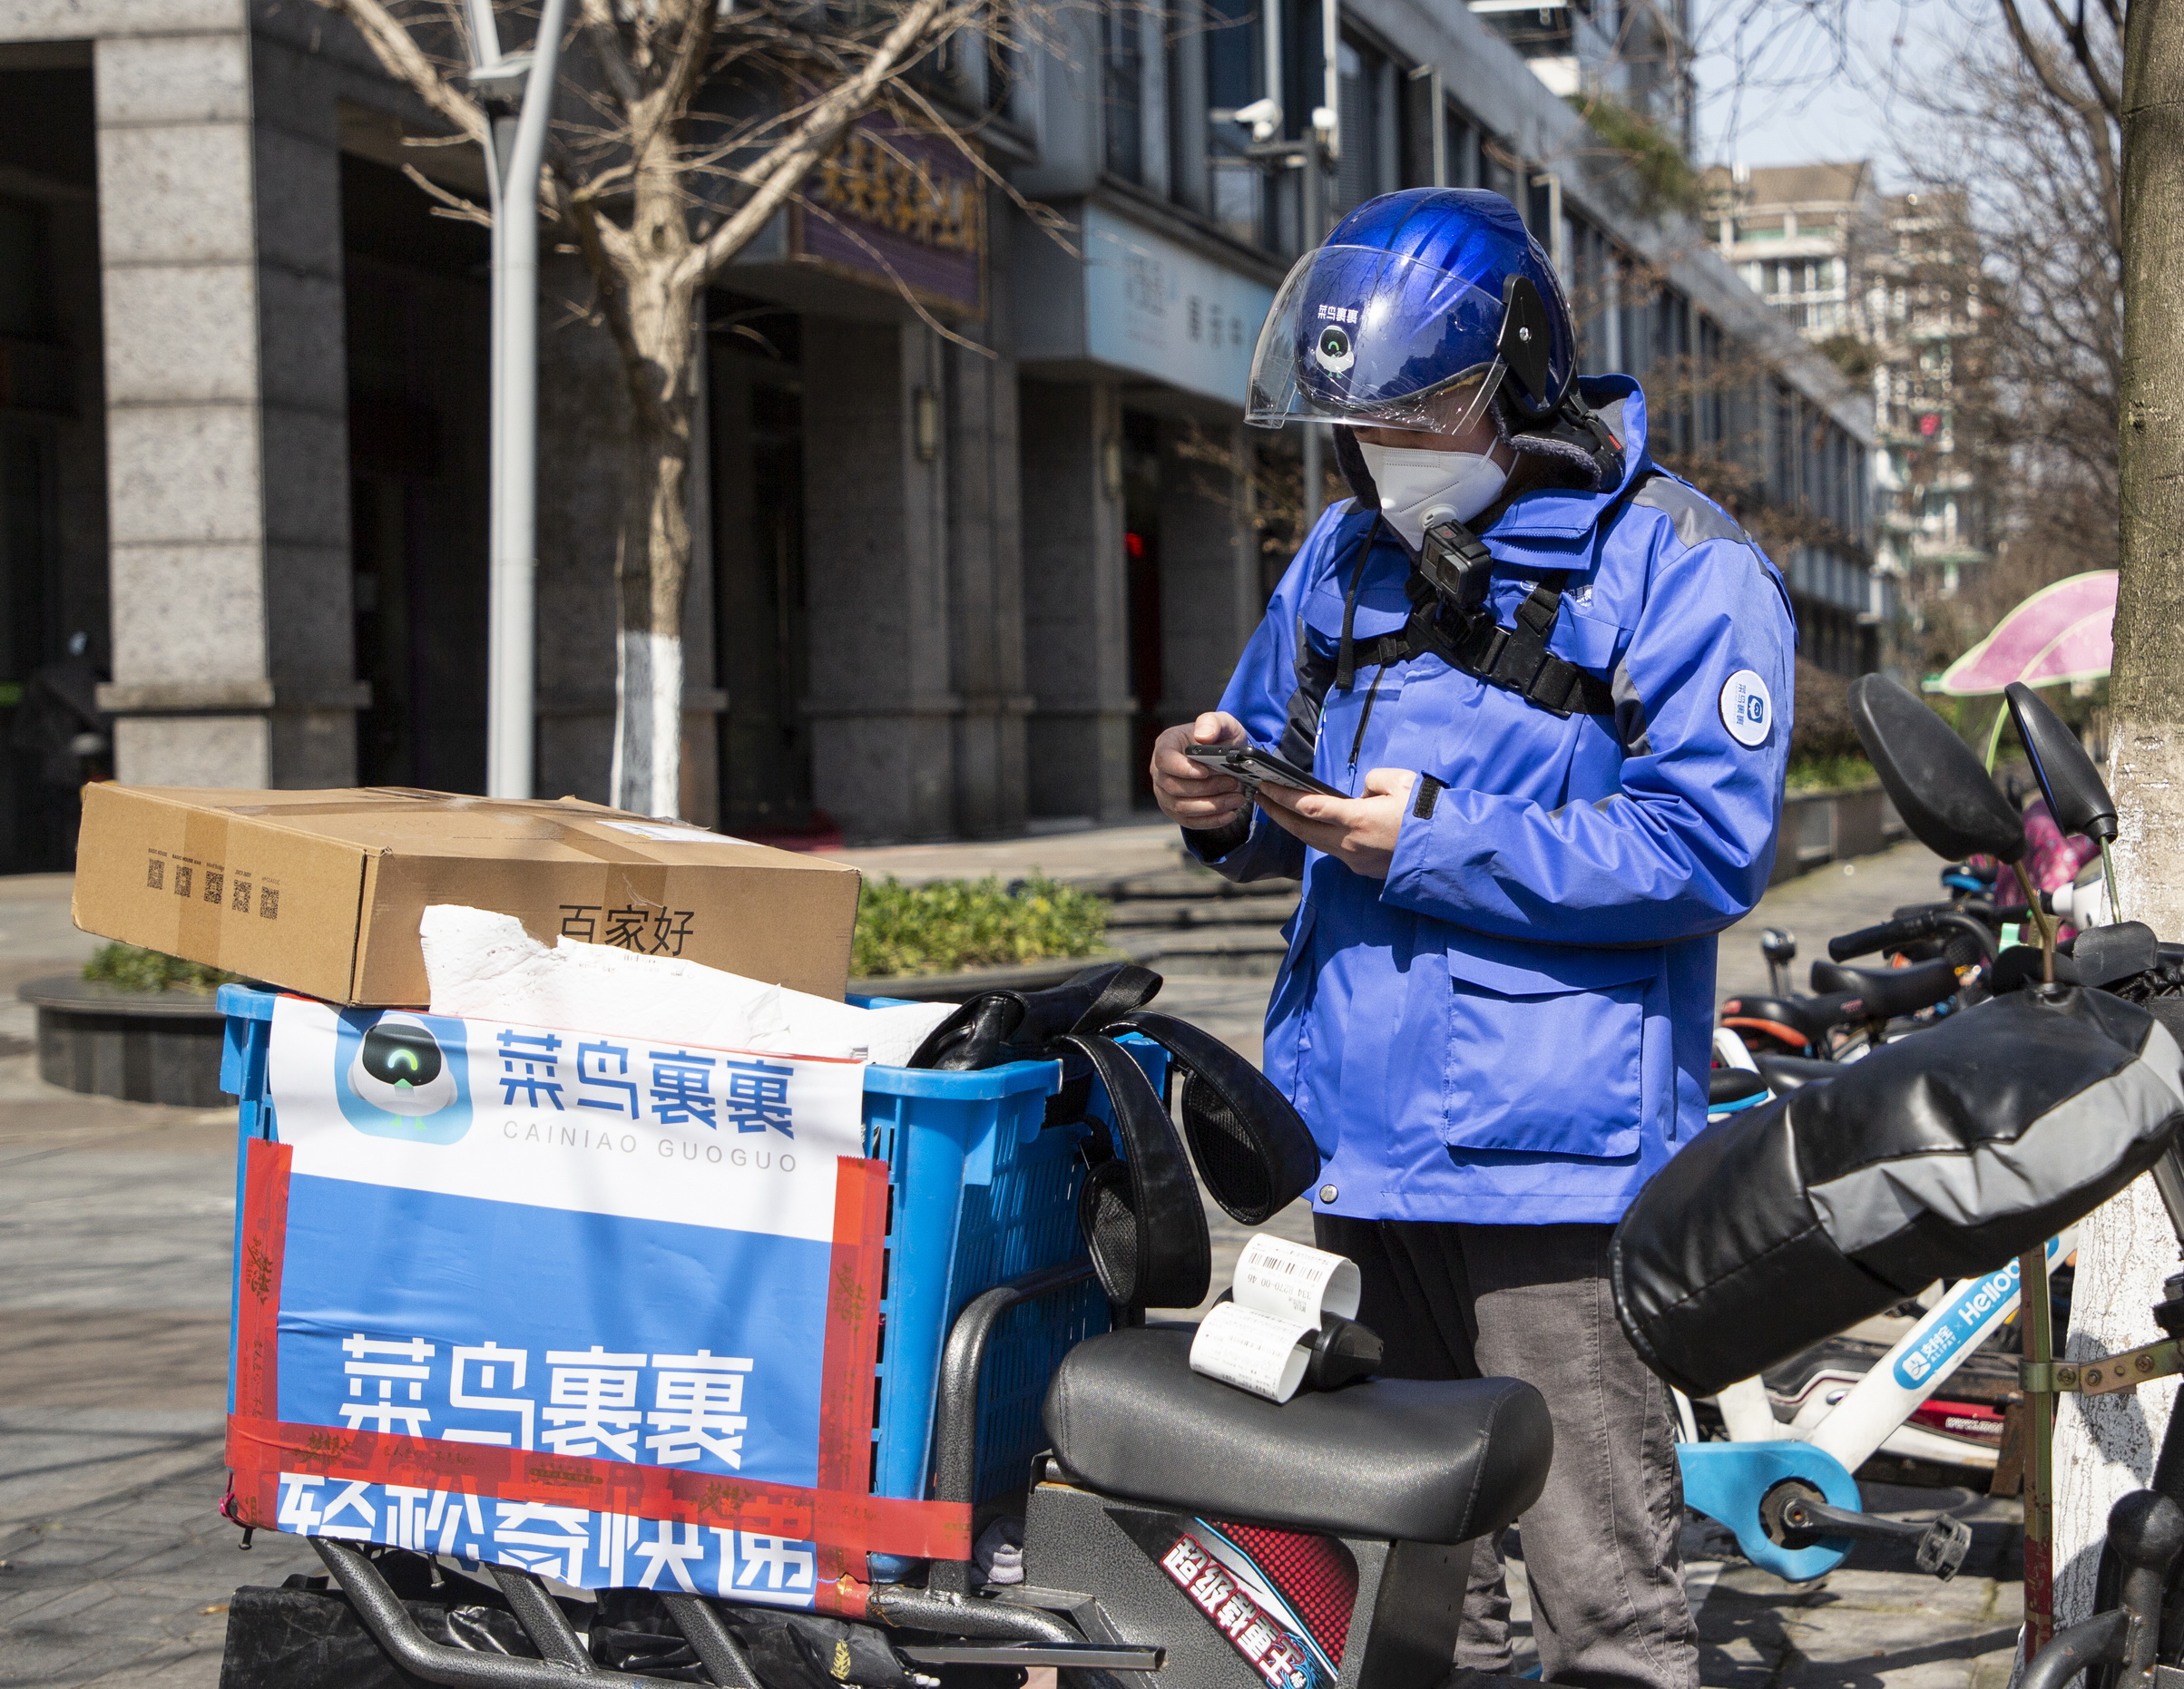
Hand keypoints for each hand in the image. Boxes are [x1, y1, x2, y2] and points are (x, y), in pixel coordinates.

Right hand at [1151, 712, 1250, 829]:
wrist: (1224, 757)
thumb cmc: (1219, 738)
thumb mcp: (1222, 723)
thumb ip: (1212, 723)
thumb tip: (1203, 736)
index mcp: (1166, 745)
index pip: (1164, 760)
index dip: (1183, 769)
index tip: (1206, 772)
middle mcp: (1160, 771)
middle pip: (1174, 787)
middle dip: (1207, 788)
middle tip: (1233, 783)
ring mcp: (1165, 793)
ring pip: (1182, 807)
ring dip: (1212, 806)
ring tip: (1237, 798)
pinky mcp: (1176, 811)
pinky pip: (1190, 821)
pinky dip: (1211, 820)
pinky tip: (1230, 814)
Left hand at [1257, 767, 1417, 878]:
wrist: (1449, 851)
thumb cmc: (1427, 814)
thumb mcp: (1400, 782)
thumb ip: (1371, 781)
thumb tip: (1360, 794)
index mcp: (1357, 818)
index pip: (1308, 807)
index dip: (1282, 796)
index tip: (1265, 787)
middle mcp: (1350, 843)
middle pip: (1302, 830)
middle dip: (1278, 813)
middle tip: (1260, 799)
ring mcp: (1355, 860)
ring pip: (1316, 843)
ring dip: (1296, 828)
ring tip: (1282, 813)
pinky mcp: (1364, 869)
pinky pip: (1336, 851)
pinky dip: (1323, 838)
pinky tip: (1320, 828)